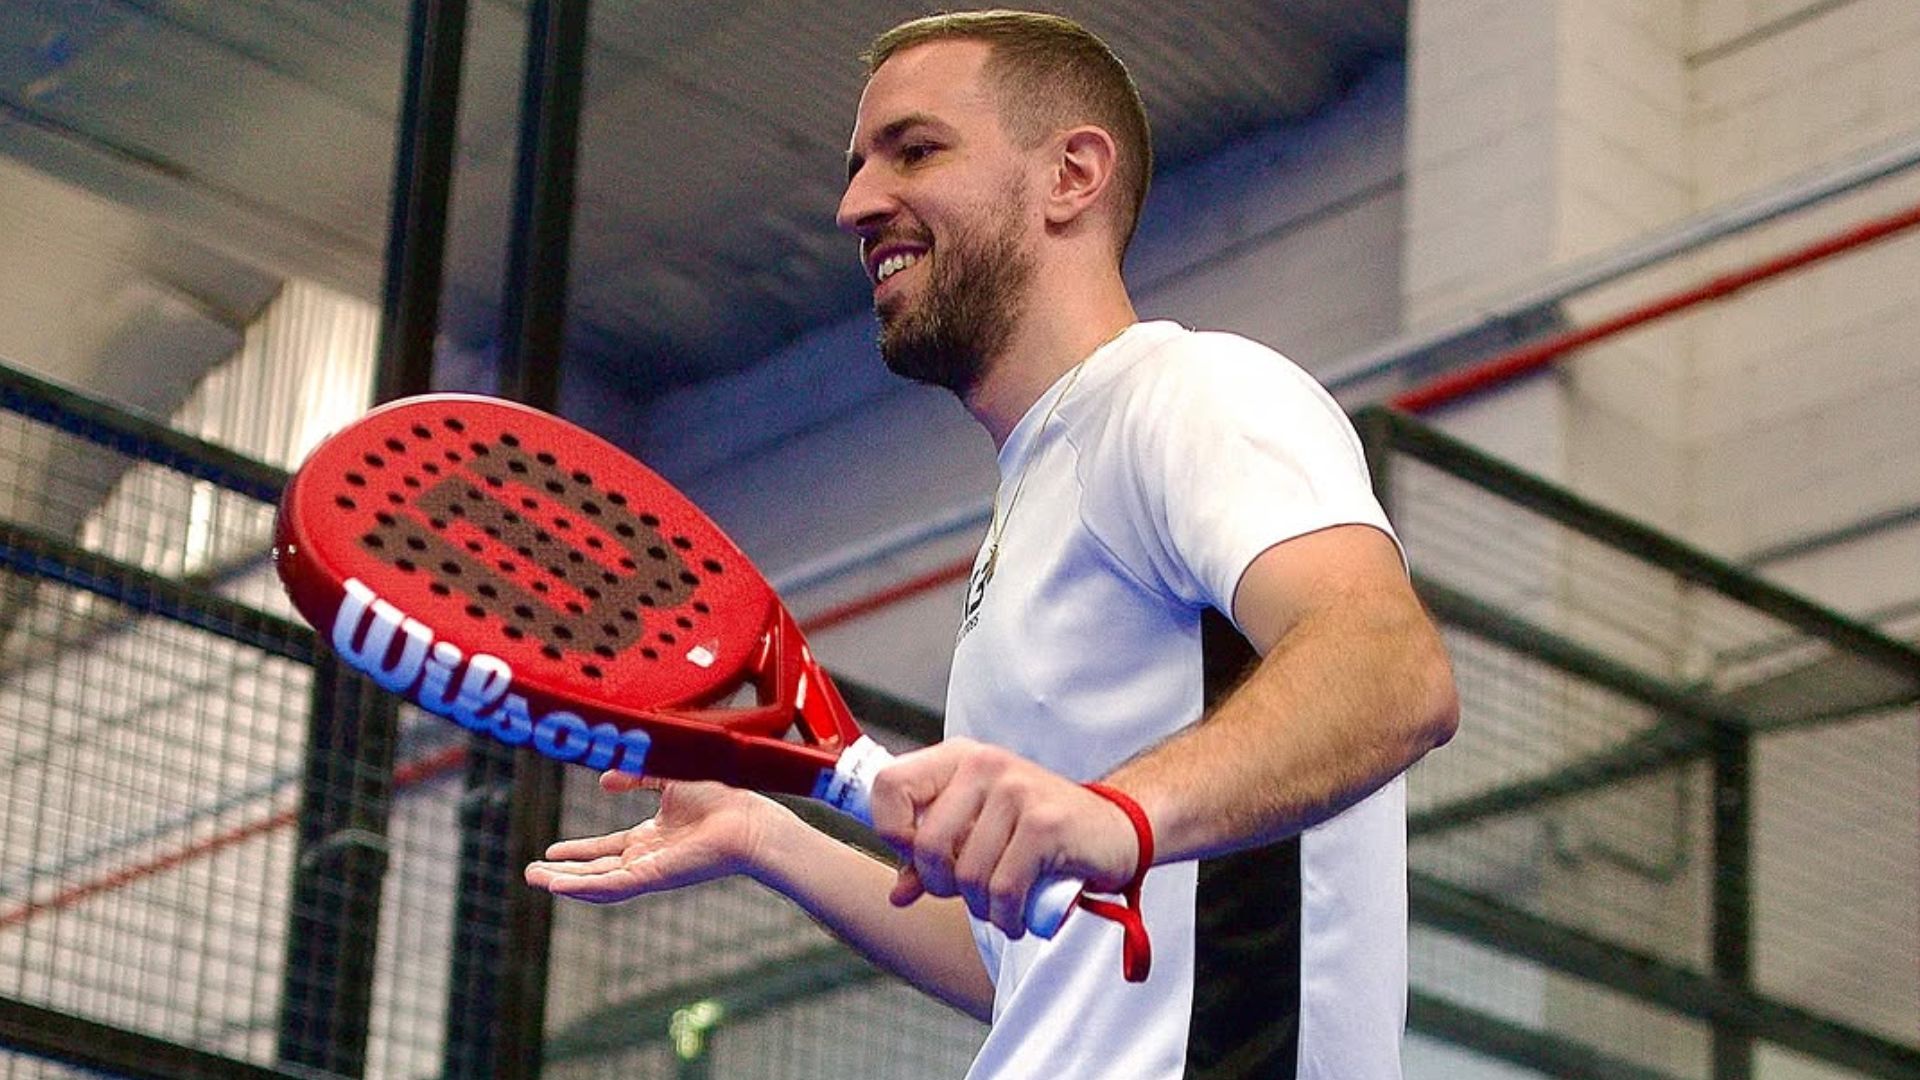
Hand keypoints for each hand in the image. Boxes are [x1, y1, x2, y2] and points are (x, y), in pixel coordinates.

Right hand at [524, 774, 776, 901]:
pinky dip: (583, 887)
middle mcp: (649, 857)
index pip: (608, 850)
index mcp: (654, 838)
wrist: (748, 819)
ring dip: (564, 882)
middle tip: (532, 872)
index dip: (578, 851)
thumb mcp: (668, 775)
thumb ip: (637, 774)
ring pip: (597, 883)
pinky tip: (558, 886)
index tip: (552, 850)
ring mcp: (649, 870)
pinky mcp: (652, 878)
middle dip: (562, 872)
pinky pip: (611, 886)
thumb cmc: (723, 797)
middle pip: (596, 870)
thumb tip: (604, 780)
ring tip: (534, 879)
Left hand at [868, 738, 1139, 936]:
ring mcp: (1017, 790)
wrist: (1115, 828)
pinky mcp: (1045, 824)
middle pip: (925, 843)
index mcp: (959, 758)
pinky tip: (1018, 915)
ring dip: (982, 907)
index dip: (892, 832)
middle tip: (970, 891)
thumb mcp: (980, 832)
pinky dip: (1006, 917)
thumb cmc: (1041, 832)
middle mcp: (985, 765)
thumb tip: (897, 893)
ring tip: (1003, 903)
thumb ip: (933, 857)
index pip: (888, 785)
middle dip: (942, 884)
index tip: (918, 857)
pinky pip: (1002, 889)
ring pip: (966, 875)